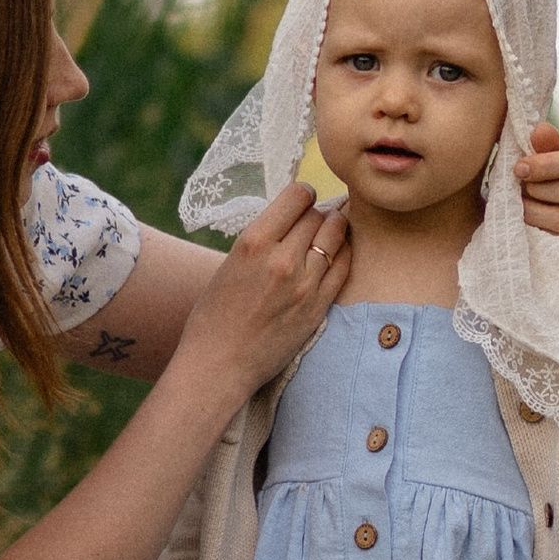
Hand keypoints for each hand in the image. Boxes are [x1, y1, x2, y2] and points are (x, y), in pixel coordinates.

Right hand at [173, 182, 349, 402]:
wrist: (219, 365)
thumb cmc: (214, 315)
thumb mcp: (230, 264)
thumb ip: (262, 240)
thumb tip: (292, 219)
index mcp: (253, 243)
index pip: (297, 196)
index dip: (303, 194)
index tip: (302, 200)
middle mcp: (282, 259)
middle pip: (318, 214)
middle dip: (317, 212)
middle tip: (314, 219)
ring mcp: (304, 284)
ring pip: (336, 235)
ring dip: (335, 228)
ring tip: (329, 231)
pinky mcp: (318, 307)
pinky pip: (344, 266)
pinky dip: (343, 253)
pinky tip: (335, 254)